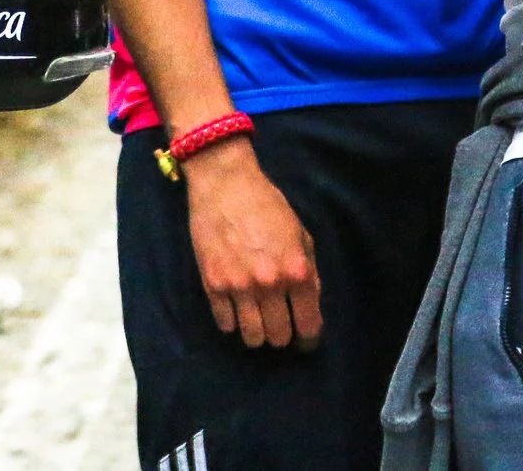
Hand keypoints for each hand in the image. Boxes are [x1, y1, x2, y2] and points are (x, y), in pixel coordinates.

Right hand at [181, 138, 321, 348]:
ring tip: (257, 318)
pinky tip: (236, 308)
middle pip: (278, 337)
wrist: (225, 184)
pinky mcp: (212, 286)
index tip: (305, 339)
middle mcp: (269, 284)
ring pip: (252, 338)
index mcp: (296, 271)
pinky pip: (225, 325)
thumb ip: (309, 271)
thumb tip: (310, 304)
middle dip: (282, 334)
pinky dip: (233, 322)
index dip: (309, 338)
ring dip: (257, 333)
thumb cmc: (268, 205)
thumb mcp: (300, 234)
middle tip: (279, 322)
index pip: (308, 325)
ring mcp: (238, 287)